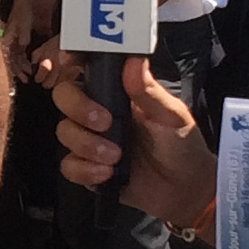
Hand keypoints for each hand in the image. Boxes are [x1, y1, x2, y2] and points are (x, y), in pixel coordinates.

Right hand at [55, 55, 212, 229]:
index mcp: (117, 93)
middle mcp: (99, 113)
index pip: (86, 69)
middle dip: (78, 108)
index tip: (69, 61)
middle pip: (64, 97)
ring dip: (87, 144)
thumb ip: (149, 90)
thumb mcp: (171, 114)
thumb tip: (134, 60)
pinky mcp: (88, 168)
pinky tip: (108, 173)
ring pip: (64, 132)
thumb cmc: (181, 145)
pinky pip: (69, 165)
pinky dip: (85, 170)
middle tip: (105, 123)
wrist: (183, 188)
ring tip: (116, 156)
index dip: (72, 60)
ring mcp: (91, 140)